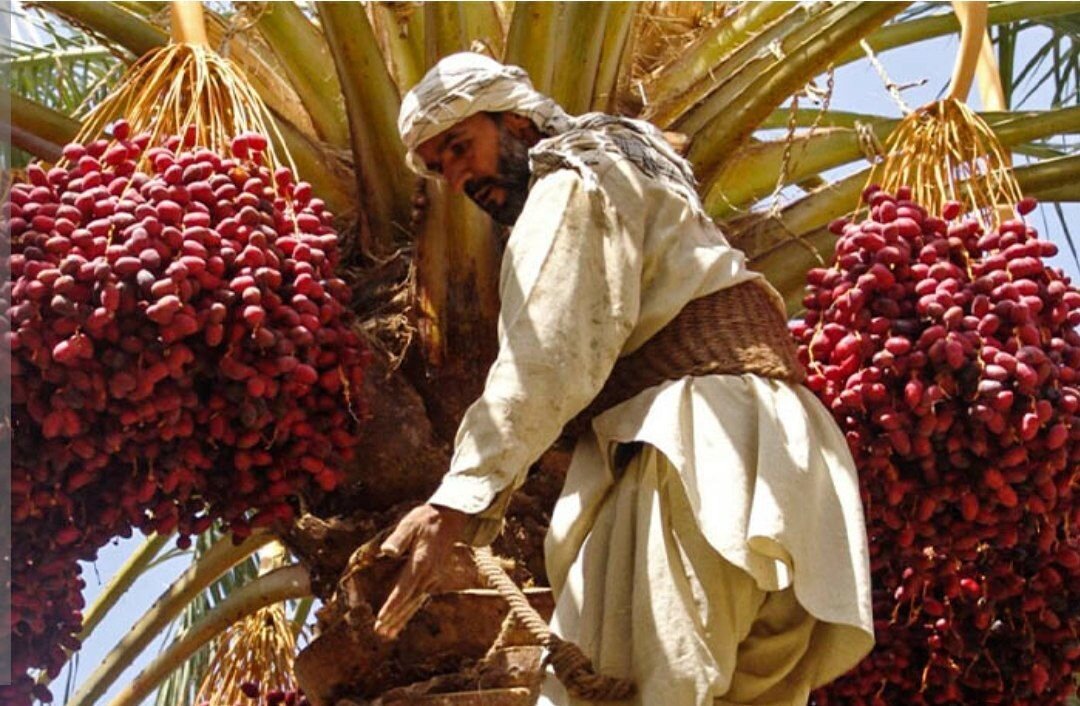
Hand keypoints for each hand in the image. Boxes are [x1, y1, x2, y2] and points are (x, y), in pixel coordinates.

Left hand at [373, 503, 470, 638]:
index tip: (381, 618)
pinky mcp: (434, 578)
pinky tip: (401, 621)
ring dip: (401, 619)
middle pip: (410, 600)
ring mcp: (433, 577)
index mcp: (421, 562)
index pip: (404, 587)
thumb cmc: (425, 519)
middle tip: (380, 632)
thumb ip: (398, 538)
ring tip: (388, 635)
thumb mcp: (410, 523)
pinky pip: (420, 598)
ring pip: (415, 602)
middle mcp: (429, 573)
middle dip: (394, 618)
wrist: (450, 519)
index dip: (392, 604)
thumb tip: (386, 551)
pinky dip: (410, 611)